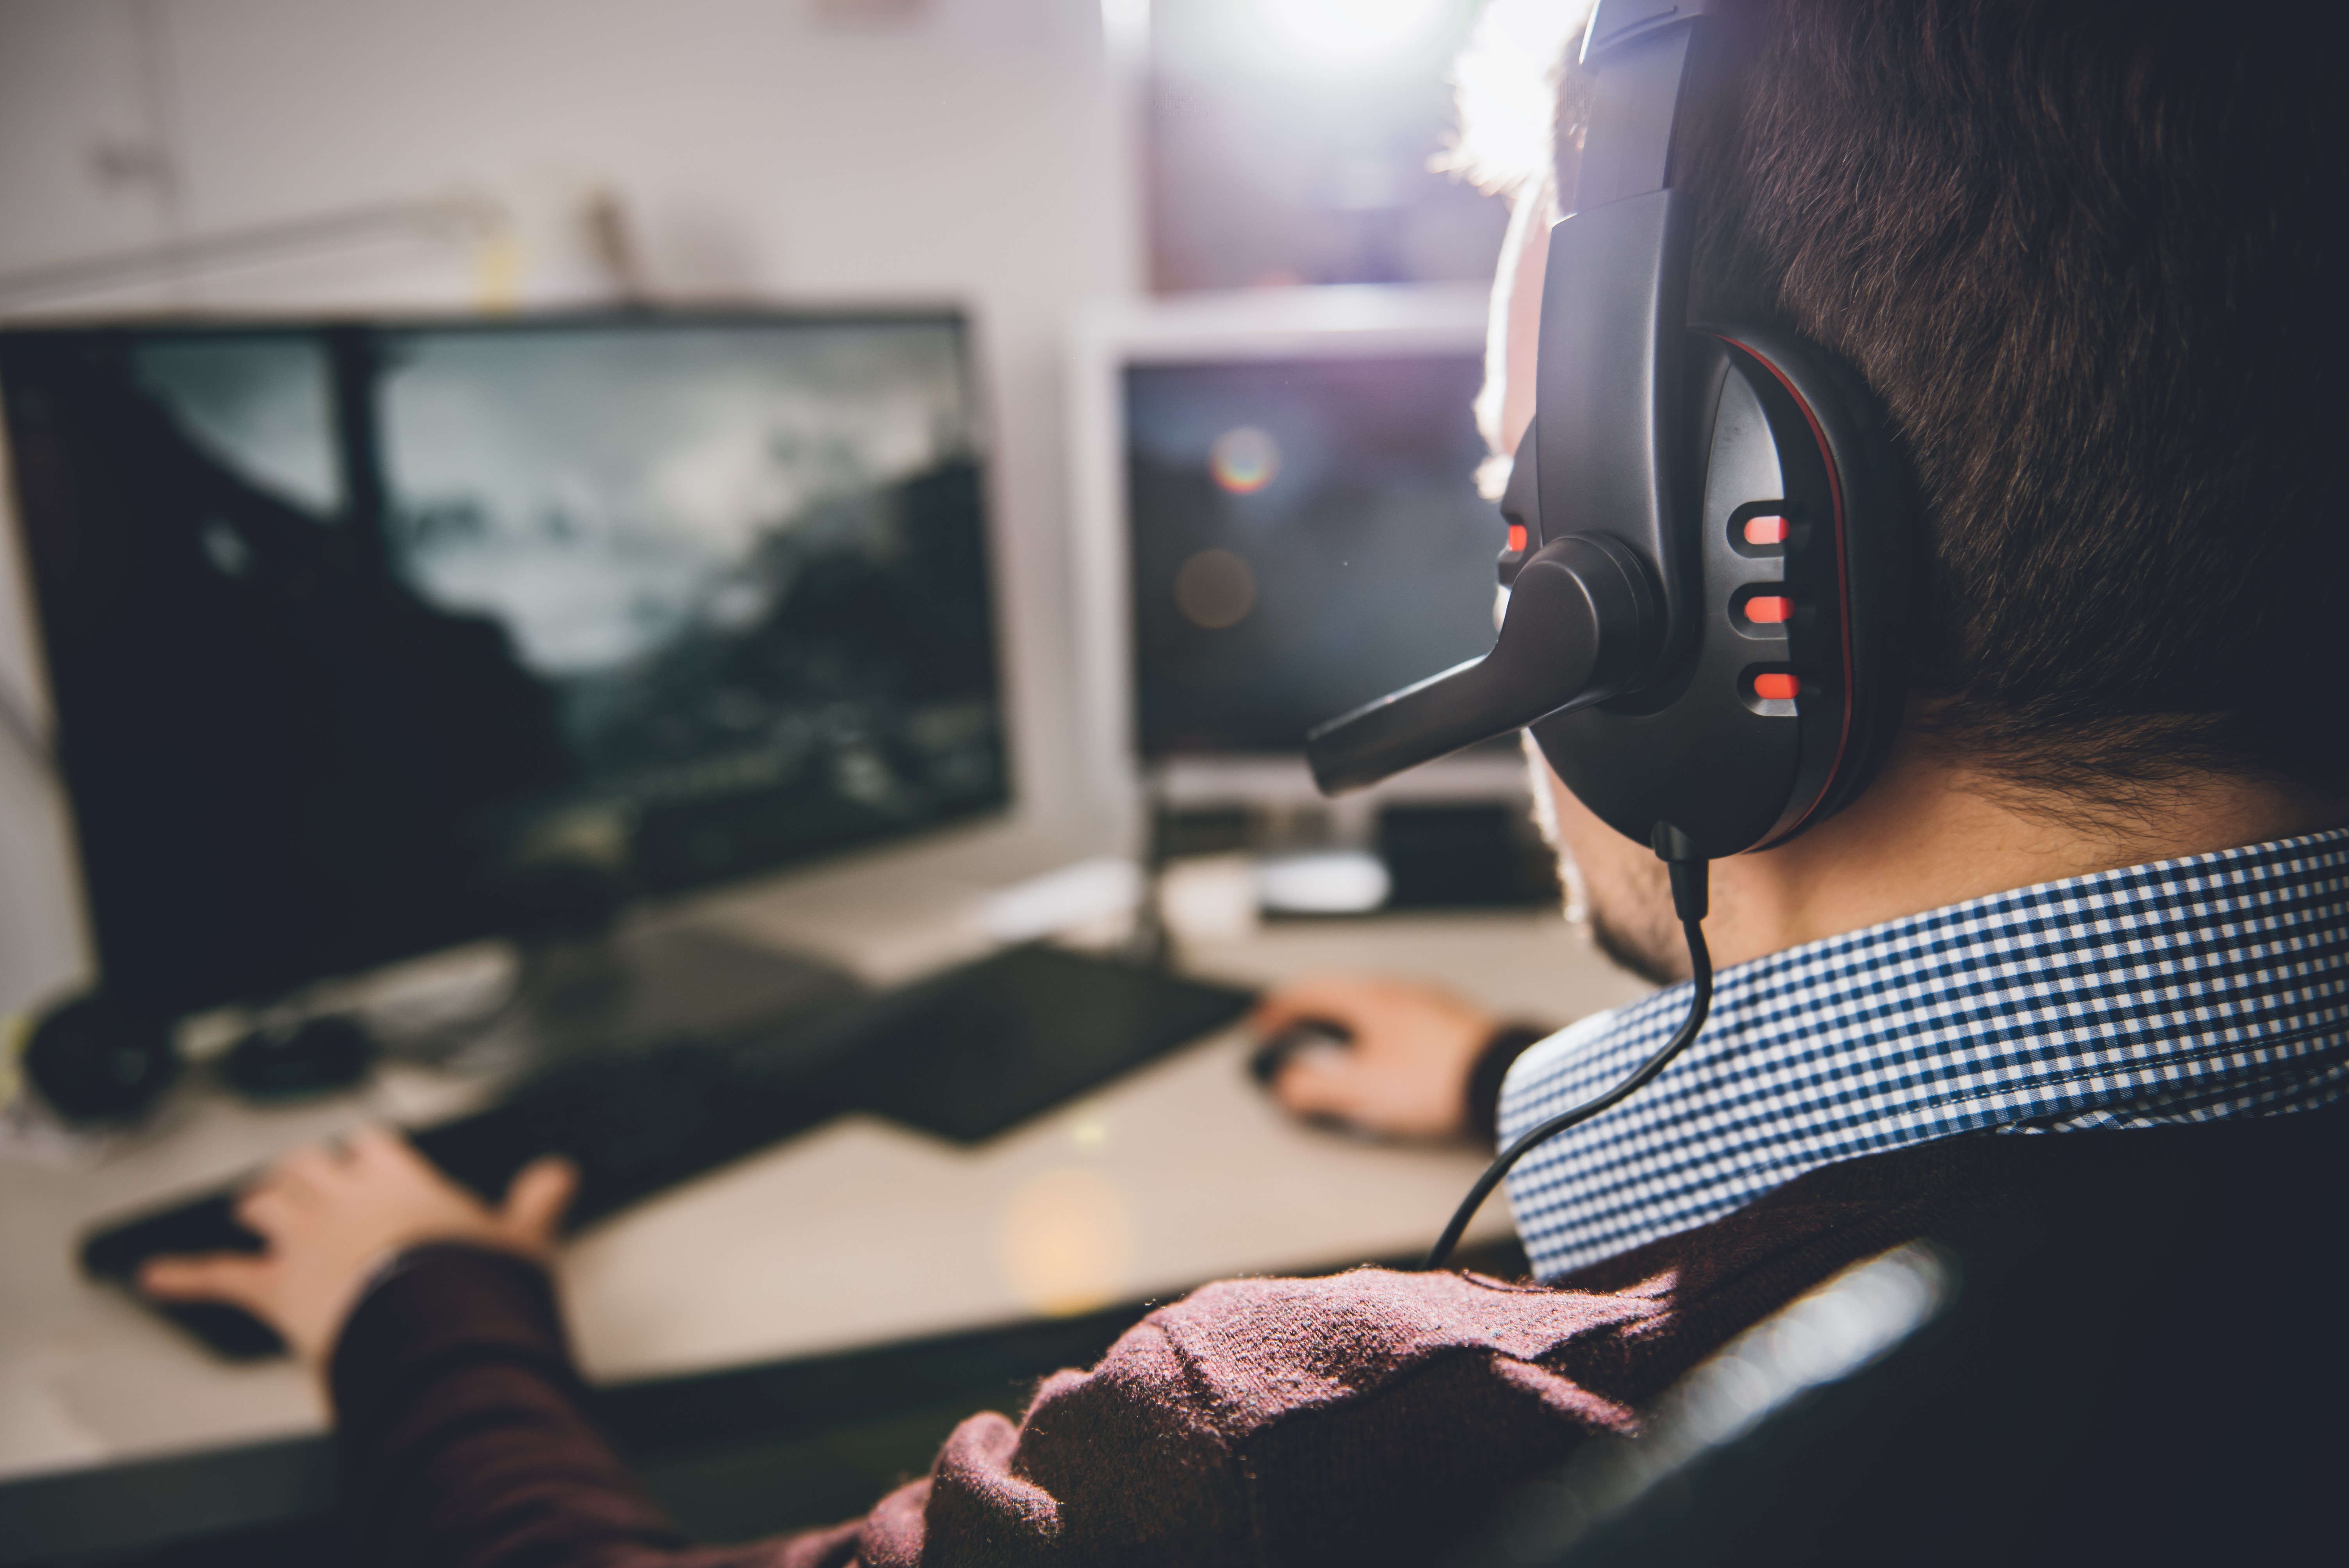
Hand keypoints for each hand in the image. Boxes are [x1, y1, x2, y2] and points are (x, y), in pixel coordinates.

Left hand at [139, 1126, 576, 1367]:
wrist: (428, 1325)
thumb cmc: (469, 1283)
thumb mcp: (519, 1239)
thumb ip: (535, 1203)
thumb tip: (558, 1176)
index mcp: (399, 1180)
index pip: (372, 1144)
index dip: (364, 1150)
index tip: (366, 1153)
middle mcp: (342, 1197)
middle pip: (307, 1163)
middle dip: (300, 1170)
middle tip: (299, 1178)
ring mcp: (302, 1238)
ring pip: (264, 1203)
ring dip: (256, 1205)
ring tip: (250, 1209)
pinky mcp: (272, 1285)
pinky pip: (218, 1275)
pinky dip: (183, 1275)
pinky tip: (156, 1275)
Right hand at [1251, 975, 1497, 1140]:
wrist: (1501, 1080)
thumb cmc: (1435, 1079)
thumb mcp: (1360, 1089)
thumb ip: (1313, 1087)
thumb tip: (1285, 1085)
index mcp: (1369, 998)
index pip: (1309, 993)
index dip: (1278, 1011)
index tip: (1262, 1027)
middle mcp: (1398, 991)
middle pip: (1340, 997)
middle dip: (1311, 1020)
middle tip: (1294, 1039)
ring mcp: (1427, 1004)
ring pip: (1372, 1009)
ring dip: (1346, 1030)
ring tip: (1338, 1058)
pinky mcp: (1450, 1024)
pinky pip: (1400, 1023)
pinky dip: (1378, 1038)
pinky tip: (1385, 1063)